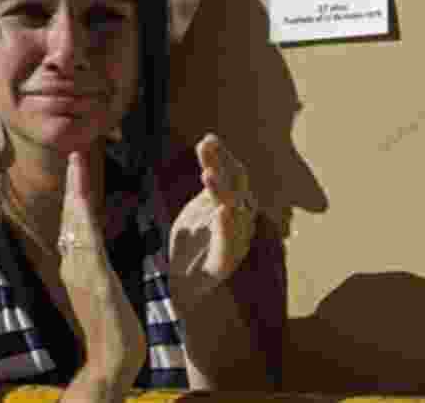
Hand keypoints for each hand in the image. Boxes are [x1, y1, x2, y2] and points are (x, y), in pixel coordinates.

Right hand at [58, 151, 145, 385]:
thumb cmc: (111, 330)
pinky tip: (84, 200)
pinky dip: (85, 218)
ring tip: (76, 162)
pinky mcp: (96, 280)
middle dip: (72, 183)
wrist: (111, 360)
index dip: (75, 194)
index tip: (76, 168)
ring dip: (76, 190)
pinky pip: (89, 242)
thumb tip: (93, 249)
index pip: (74, 222)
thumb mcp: (102, 289)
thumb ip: (95, 268)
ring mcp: (82, 271)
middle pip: (71, 215)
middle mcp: (73, 264)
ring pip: (76, 222)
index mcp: (76, 265)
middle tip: (74, 152)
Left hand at [168, 134, 256, 305]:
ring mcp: (236, 242)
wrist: (184, 284)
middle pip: (236, 188)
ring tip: (207, 174)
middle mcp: (240, 221)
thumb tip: (209, 146)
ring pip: (235, 212)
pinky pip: (229, 243)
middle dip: (222, 166)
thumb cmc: (194, 245)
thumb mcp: (197, 209)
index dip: (222, 157)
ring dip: (221, 191)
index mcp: (234, 207)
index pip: (234, 176)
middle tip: (206, 146)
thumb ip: (208, 184)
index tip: (207, 139)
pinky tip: (221, 211)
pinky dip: (226, 227)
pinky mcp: (225, 262)